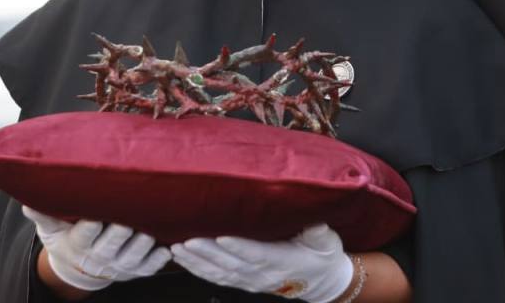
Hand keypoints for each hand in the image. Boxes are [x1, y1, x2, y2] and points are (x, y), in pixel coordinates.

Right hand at [22, 205, 170, 291]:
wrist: (81, 266)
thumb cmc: (67, 237)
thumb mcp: (52, 228)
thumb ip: (43, 215)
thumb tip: (27, 203)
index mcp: (79, 244)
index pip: (83, 236)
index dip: (88, 228)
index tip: (93, 218)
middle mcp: (100, 257)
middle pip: (109, 247)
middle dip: (118, 236)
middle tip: (125, 224)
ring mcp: (120, 265)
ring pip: (132, 258)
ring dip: (140, 248)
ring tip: (148, 234)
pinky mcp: (136, 270)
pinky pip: (148, 268)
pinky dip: (157, 261)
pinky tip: (166, 250)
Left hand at [170, 224, 353, 301]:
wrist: (320, 281)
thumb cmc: (321, 256)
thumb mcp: (327, 243)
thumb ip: (319, 233)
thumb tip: (316, 223)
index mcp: (283, 260)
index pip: (258, 254)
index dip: (240, 248)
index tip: (222, 237)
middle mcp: (263, 273)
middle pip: (231, 264)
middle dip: (207, 252)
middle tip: (187, 240)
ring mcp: (251, 280)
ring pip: (220, 273)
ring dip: (197, 262)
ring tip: (178, 248)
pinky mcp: (243, 282)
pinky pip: (217, 278)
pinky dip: (198, 270)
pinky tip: (183, 260)